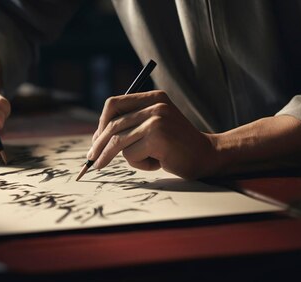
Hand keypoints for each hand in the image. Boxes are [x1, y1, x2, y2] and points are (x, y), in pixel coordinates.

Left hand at [88, 90, 220, 179]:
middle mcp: (155, 104)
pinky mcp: (157, 137)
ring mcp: (157, 119)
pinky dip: (140, 164)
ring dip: (123, 158)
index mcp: (153, 97)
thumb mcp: (153, 128)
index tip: (96, 141)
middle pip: (112, 124)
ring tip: (143, 162)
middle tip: (93, 161)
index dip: (101, 123)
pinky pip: (131, 155)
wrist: (207, 156)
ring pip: (119, 141)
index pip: (114, 103)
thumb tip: (96, 139)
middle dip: (100, 145)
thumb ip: (131, 126)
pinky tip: (158, 163)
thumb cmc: (176, 146)